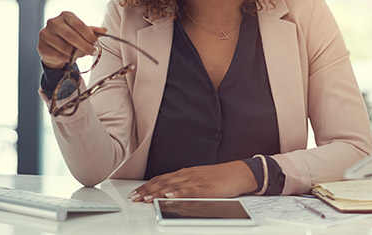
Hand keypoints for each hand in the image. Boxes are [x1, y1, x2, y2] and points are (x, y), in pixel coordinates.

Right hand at [38, 11, 105, 68]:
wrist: (53, 49)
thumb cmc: (69, 38)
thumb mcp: (81, 32)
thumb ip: (92, 31)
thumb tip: (105, 30)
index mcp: (65, 15)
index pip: (79, 24)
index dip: (89, 35)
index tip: (96, 43)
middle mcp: (53, 22)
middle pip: (72, 36)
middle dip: (85, 46)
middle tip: (93, 52)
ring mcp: (45, 33)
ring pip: (65, 47)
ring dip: (77, 53)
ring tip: (83, 55)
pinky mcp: (41, 46)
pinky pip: (58, 55)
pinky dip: (67, 58)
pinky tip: (70, 58)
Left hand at [128, 161, 257, 201]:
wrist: (237, 173)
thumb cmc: (219, 178)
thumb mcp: (198, 179)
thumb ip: (184, 184)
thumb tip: (168, 192)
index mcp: (185, 173)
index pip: (161, 178)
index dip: (146, 186)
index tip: (135, 192)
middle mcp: (187, 175)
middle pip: (162, 182)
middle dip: (147, 190)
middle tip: (134, 197)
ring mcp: (196, 181)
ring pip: (173, 186)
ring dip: (157, 193)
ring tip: (146, 198)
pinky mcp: (205, 188)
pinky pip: (189, 191)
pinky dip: (178, 193)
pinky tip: (170, 196)